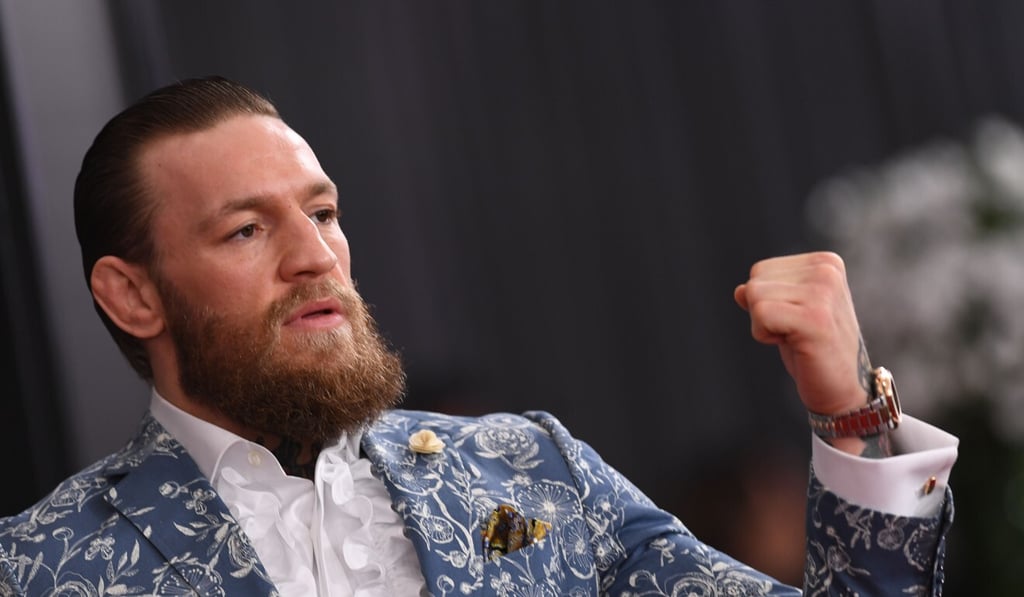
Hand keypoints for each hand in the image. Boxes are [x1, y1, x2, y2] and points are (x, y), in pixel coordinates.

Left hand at [734, 252, 871, 416]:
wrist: (842, 389)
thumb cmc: (812, 350)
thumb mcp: (787, 312)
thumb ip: (765, 293)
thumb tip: (739, 291)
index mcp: (825, 263)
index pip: (762, 270)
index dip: (768, 301)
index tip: (797, 320)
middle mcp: (827, 270)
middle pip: (755, 281)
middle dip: (763, 312)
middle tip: (795, 332)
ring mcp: (823, 292)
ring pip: (754, 295)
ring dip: (764, 325)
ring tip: (795, 337)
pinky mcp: (815, 317)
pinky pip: (760, 313)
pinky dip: (764, 335)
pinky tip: (793, 344)